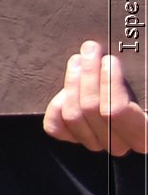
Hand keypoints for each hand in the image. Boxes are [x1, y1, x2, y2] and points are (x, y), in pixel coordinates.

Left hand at [43, 41, 147, 155]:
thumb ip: (140, 79)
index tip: (109, 60)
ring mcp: (95, 142)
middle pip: (91, 109)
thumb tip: (114, 62)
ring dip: (72, 82)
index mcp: (143, 134)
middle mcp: (118, 144)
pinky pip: (57, 126)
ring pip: (73, 115)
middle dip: (88, 74)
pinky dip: (56, 106)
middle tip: (90, 50)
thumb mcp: (145, 87)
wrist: (134, 111)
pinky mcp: (75, 138)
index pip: (117, 111)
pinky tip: (64, 89)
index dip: (109, 82)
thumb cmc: (143, 95)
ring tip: (78, 60)